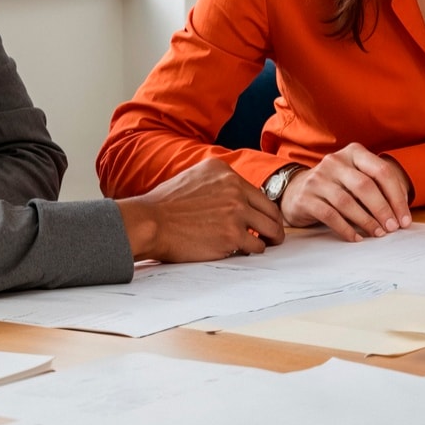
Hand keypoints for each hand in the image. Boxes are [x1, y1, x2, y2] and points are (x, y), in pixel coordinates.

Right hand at [115, 158, 286, 262]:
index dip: (263, 209)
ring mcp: (236, 211)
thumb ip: (217, 184)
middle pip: (270, 209)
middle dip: (274, 224)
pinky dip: (254, 251)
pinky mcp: (233, 235)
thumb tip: (236, 197)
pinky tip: (245, 252)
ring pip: (270, 228)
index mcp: (224, 172)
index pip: (257, 192)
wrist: (150, 222)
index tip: (263, 219)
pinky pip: (257, 246)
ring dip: (268, 239)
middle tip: (274, 236)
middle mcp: (234, 188)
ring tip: (264, 246)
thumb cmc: (164, 206)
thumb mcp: (193, 178)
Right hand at [279, 142, 411, 241]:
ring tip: (378, 233)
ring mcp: (318, 179)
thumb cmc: (337, 186)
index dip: (396, 196)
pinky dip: (346, 229)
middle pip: (364, 186)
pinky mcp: (306, 198)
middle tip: (392, 228)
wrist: (297, 190)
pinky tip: (357, 238)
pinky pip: (329, 215)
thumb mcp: (357, 178)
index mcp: (353, 153)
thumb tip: (401, 214)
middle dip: (383, 209)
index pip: (381, 171)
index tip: (404, 219)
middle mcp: (334, 161)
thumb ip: (379, 188)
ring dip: (366, 221)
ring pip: (347, 201)